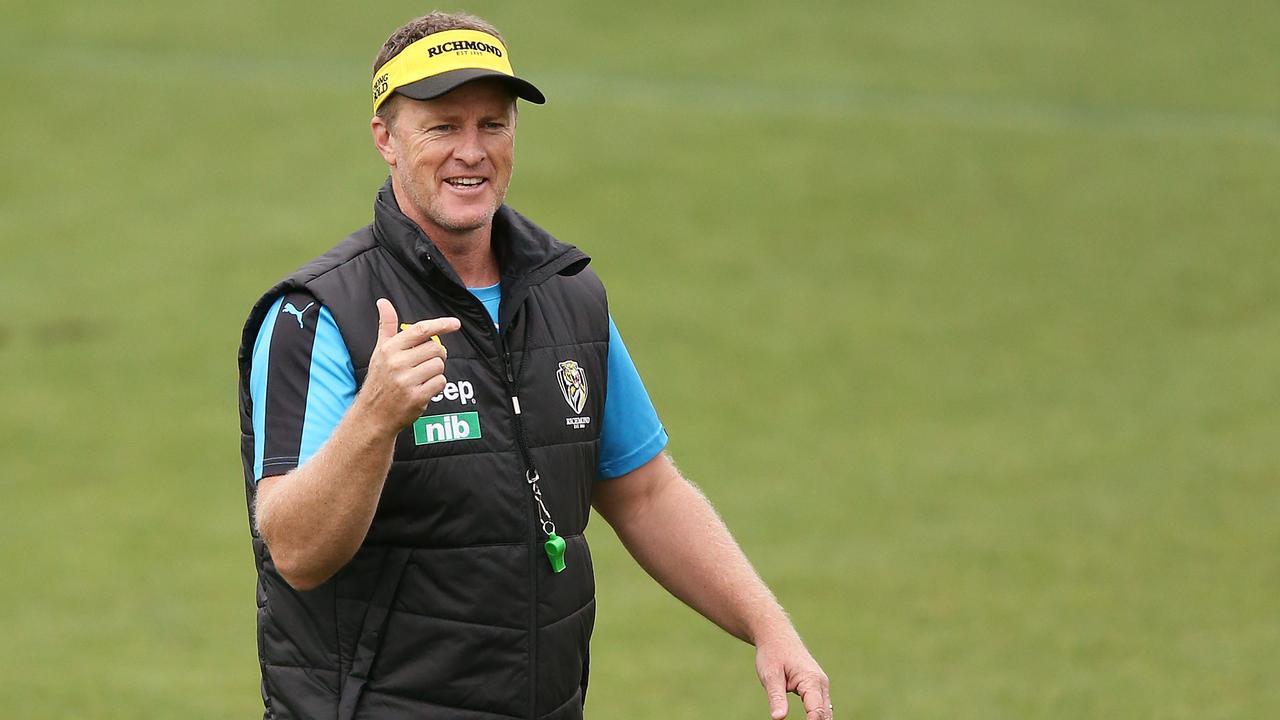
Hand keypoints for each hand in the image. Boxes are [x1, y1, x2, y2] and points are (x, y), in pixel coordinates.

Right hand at [356, 298, 459, 434]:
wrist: (372, 415)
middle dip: (437, 355)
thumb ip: (386, 326)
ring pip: (439, 366)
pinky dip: (436, 386)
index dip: (441, 325)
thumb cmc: (379, 380)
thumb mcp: (379, 351)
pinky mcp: (416, 397)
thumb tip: (383, 302)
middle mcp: (397, 363)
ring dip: (435, 372)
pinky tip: (423, 390)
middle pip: (436, 349)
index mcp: (390, 349)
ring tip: (421, 378)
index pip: (421, 331)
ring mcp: (407, 381)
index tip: (455, 324)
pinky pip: (440, 382)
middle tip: (426, 363)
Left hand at [756, 632, 830, 718]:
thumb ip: (776, 697)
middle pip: (825, 715)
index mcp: (811, 680)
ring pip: (825, 713)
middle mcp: (821, 684)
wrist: (777, 636)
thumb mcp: (770, 675)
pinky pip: (821, 709)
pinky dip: (817, 719)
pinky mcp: (816, 689)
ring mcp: (821, 686)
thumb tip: (778, 719)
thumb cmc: (772, 654)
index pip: (816, 710)